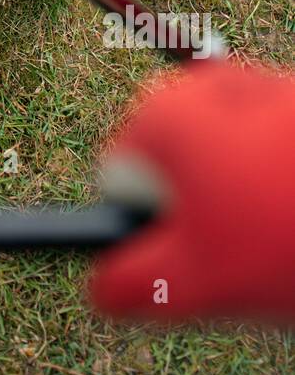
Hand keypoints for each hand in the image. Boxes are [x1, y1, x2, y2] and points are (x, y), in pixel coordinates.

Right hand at [91, 61, 294, 322]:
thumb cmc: (292, 232)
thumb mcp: (198, 279)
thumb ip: (129, 283)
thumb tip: (99, 288)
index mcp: (162, 116)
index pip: (120, 183)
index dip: (156, 232)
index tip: (201, 255)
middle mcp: (203, 87)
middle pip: (176, 173)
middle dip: (206, 219)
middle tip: (252, 255)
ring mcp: (256, 86)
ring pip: (227, 169)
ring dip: (250, 208)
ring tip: (291, 237)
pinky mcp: (293, 102)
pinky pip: (268, 157)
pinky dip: (286, 189)